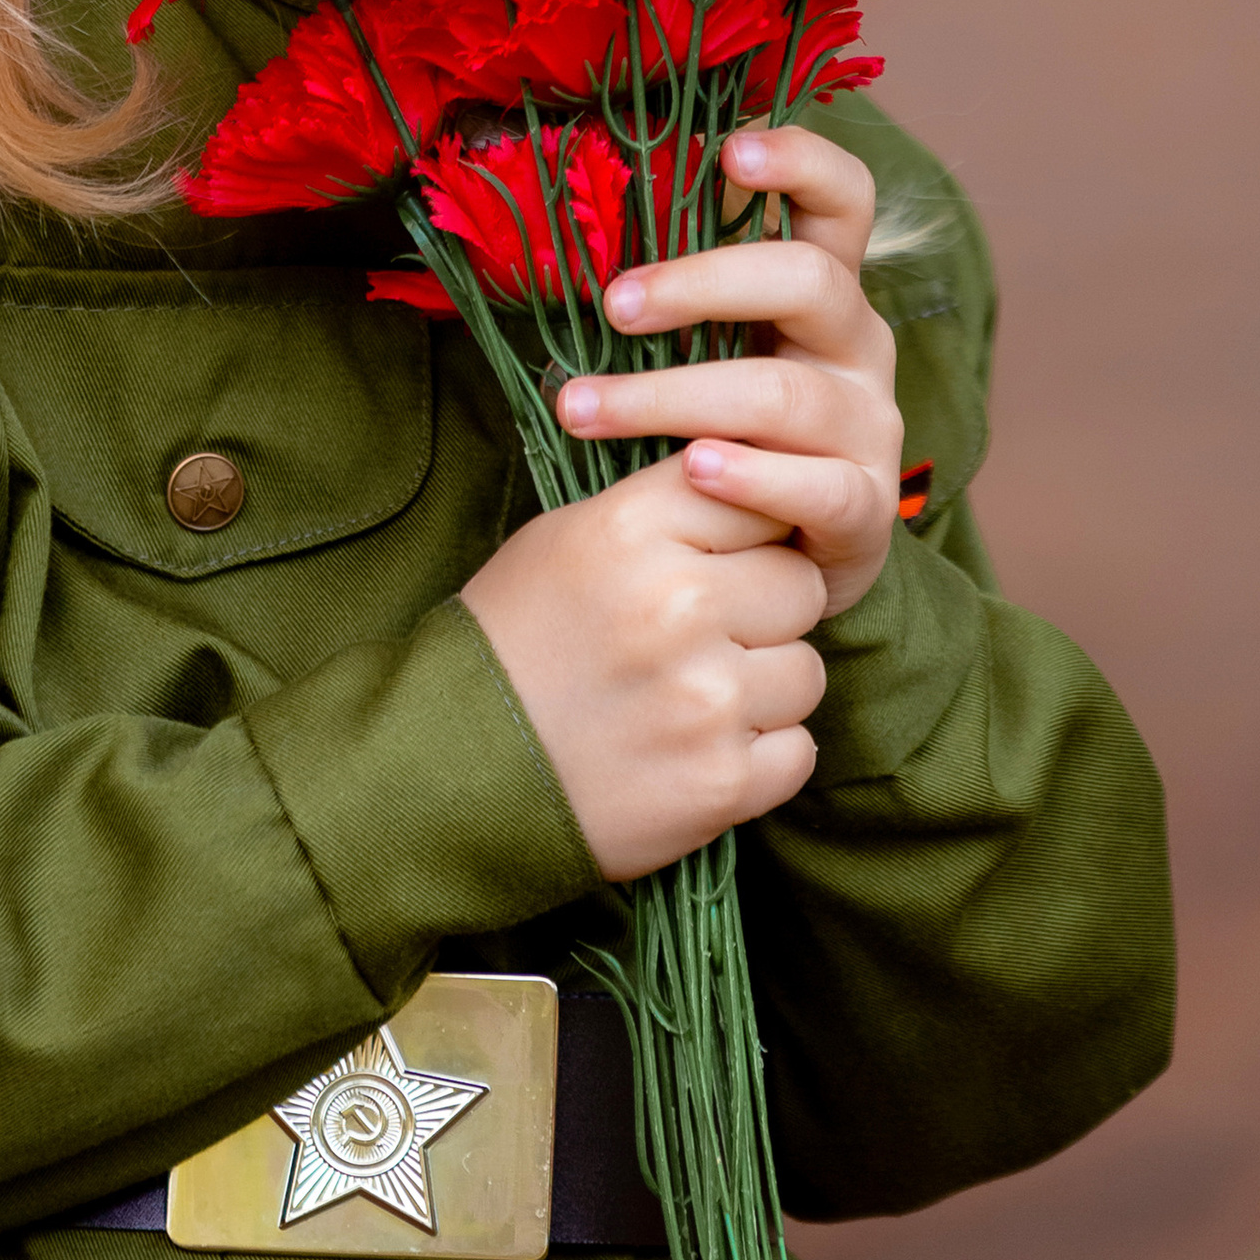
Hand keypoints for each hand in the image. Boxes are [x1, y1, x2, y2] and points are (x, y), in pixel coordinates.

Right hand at [459, 460, 825, 881]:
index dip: (747, 533)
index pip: (757, 493)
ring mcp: (705, 699)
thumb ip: (664, 506)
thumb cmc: (513, 644)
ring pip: (806, 671)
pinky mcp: (721, 783)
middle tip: (699, 641)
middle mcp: (676, 605)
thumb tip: (757, 476)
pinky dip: (757, 760)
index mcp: (632, 530)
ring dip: (762, 690)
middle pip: (799, 583)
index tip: (721, 560)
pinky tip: (692, 752)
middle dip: (763, 611)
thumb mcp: (565, 540)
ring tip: (686, 700)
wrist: (453, 777)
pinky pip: (798, 750)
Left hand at [556, 125, 904, 621]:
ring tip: (583, 409)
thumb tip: (560, 220)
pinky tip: (694, 471)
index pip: (843, 202)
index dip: (802, 162)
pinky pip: (819, 488)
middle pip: (810, 281)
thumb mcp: (706, 354)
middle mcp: (859, 350)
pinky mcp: (865, 512)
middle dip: (703, 283)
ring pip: (786, 394)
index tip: (731, 149)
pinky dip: (753, 477)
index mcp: (823, 294)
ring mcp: (870, 431)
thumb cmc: (718, 437)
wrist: (772, 568)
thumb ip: (668, 299)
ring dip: (675, 397)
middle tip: (612, 306)